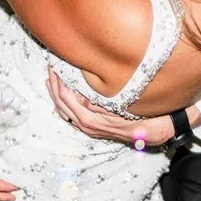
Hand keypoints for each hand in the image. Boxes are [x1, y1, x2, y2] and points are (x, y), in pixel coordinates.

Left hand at [45, 70, 171, 146]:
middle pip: (60, 104)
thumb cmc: (137, 117)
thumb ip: (98, 102)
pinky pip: (70, 115)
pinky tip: (62, 96)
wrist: (150, 133)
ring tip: (50, 80)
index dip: (57, 81)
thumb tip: (79, 94)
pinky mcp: (92, 127)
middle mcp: (85, 126)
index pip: (65, 98)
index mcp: (89, 120)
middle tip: (50, 68)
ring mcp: (87, 128)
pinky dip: (63, 104)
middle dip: (53, 85)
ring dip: (55, 94)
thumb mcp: (118, 105)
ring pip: (63, 110)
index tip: (55, 67)